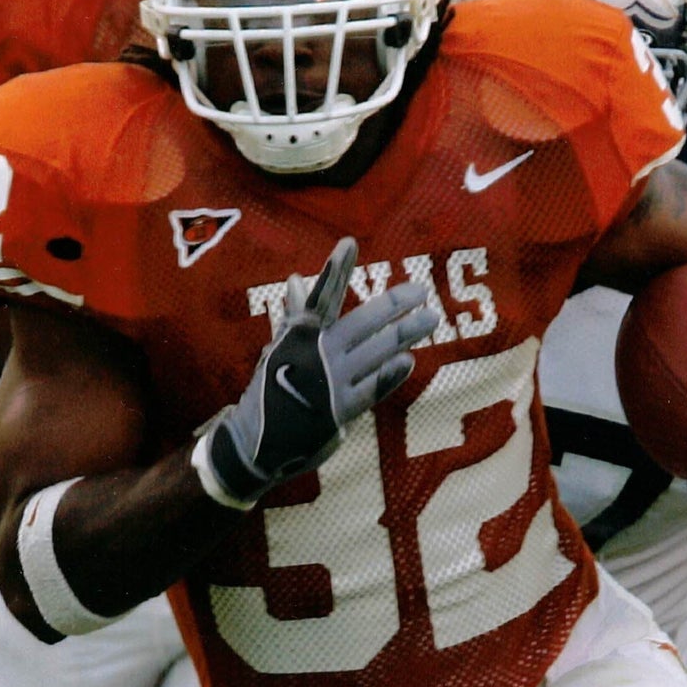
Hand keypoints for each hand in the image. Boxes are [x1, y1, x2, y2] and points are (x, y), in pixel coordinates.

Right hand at [197, 236, 438, 508]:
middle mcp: (316, 354)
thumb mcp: (280, 349)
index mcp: (299, 335)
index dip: (335, 270)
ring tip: (431, 318)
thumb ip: (297, 315)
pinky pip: (374, 387)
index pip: (322, 295)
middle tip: (422, 290)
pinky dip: (392, 374)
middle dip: (394, 303)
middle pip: (362, 322)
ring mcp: (330, 382)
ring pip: (377, 351)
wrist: (256, 442)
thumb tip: (298, 278)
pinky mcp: (339, 411)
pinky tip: (410, 359)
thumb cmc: (271, 389)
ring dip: (407, 332)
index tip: (349, 243)